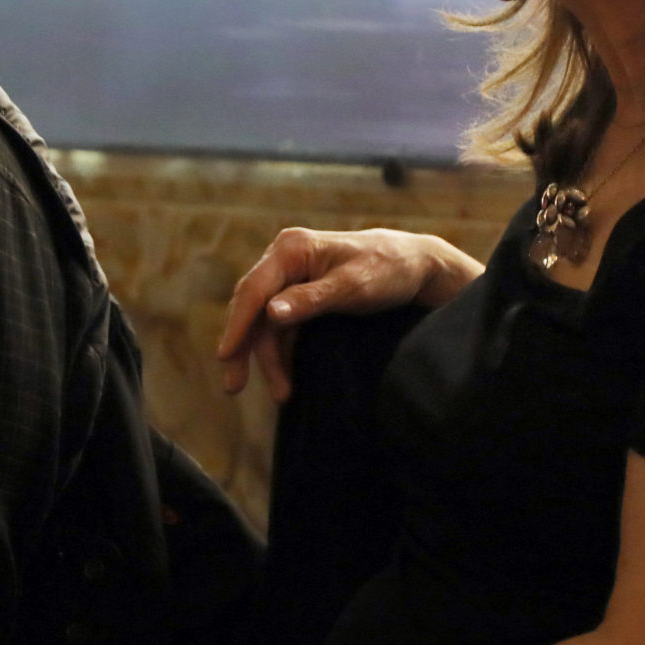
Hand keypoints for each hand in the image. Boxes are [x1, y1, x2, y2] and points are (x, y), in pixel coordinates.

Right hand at [216, 227, 481, 401]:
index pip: (254, 290)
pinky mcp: (304, 294)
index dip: (238, 325)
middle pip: (252, 308)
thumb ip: (310, 300)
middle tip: (234, 387)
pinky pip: (283, 326)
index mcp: (292, 249)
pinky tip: (285, 377)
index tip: (226, 356)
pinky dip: (282, 351)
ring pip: (267, 322)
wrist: (418, 265)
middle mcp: (285, 260)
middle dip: (244, 348)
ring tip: (281, 394)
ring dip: (268, 357)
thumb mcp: (352, 287)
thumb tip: (270, 314)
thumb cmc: (388, 270)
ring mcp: (293, 278)